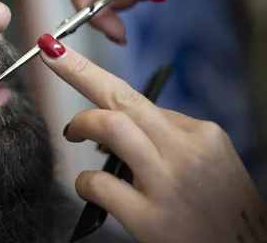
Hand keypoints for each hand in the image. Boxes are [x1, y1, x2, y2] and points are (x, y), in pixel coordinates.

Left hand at [36, 33, 265, 242]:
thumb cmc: (224, 210)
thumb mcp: (211, 162)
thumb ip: (170, 138)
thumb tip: (122, 122)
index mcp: (203, 134)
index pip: (140, 100)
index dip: (96, 75)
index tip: (65, 54)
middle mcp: (186, 152)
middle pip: (121, 97)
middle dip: (78, 70)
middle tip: (51, 55)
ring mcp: (167, 184)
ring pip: (110, 127)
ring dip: (81, 123)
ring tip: (74, 131)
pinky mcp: (149, 220)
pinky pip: (98, 183)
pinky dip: (84, 181)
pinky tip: (89, 186)